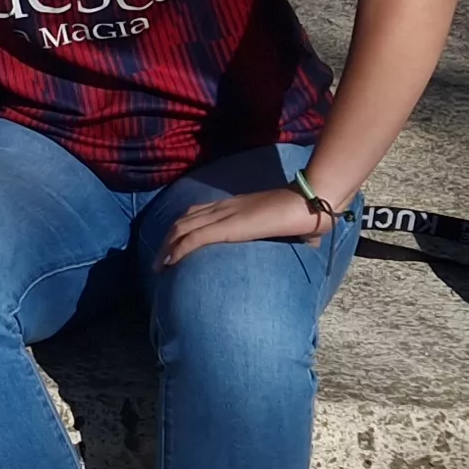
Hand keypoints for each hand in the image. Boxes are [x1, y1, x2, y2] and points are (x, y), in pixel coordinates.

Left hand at [159, 185, 335, 266]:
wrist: (309, 202)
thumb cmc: (304, 215)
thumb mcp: (286, 227)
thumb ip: (288, 237)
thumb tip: (309, 247)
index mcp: (235, 207)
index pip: (197, 213)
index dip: (181, 229)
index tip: (172, 247)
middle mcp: (224, 208)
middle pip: (183, 220)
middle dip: (166, 241)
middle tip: (158, 262)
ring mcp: (225, 216)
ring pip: (183, 228)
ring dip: (167, 247)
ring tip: (159, 267)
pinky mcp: (229, 227)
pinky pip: (196, 237)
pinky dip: (179, 249)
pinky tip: (170, 262)